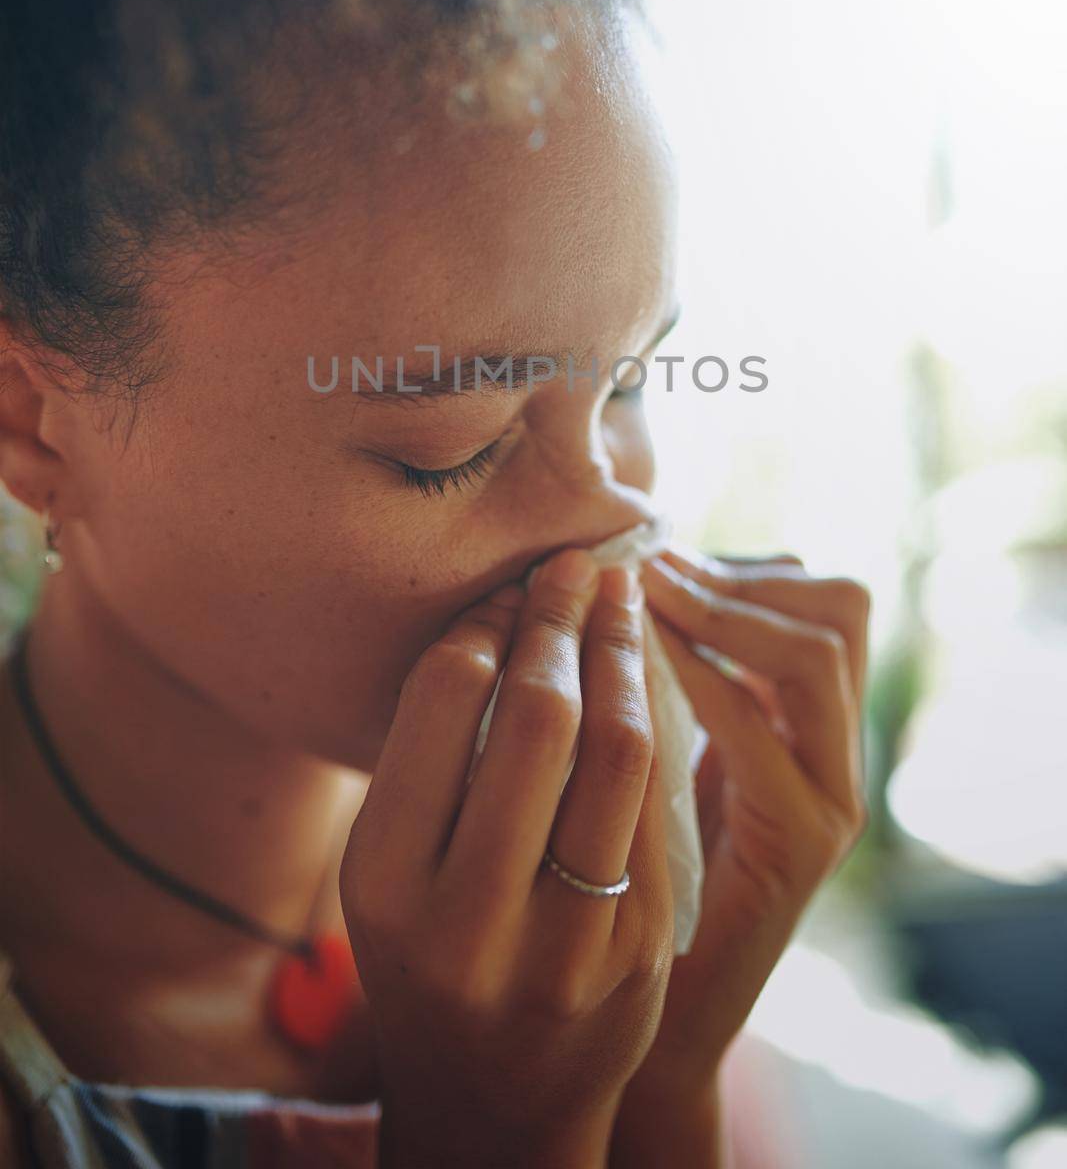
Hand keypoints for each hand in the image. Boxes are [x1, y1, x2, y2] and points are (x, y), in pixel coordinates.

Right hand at [340, 550, 674, 1168]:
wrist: (497, 1103)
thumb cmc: (430, 958)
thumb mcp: (389, 874)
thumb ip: (431, 761)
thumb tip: (504, 610)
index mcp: (385, 885)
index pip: (444, 703)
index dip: (487, 622)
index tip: (510, 585)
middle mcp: (471, 921)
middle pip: (539, 718)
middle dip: (564, 620)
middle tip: (576, 564)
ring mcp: (567, 945)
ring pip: (618, 753)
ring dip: (625, 653)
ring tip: (621, 598)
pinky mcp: (641, 954)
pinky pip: (656, 802)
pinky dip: (656, 721)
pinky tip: (649, 675)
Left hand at [619, 545, 869, 1104]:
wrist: (655, 1004)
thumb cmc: (641, 857)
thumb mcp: (663, 741)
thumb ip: (671, 669)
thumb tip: (627, 568)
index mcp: (811, 713)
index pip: (820, 592)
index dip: (739, 560)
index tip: (655, 553)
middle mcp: (838, 747)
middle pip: (839, 607)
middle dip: (737, 574)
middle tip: (650, 570)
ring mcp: (831, 797)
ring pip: (817, 658)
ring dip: (720, 612)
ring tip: (642, 599)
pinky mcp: (799, 848)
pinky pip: (767, 741)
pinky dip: (705, 685)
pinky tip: (644, 665)